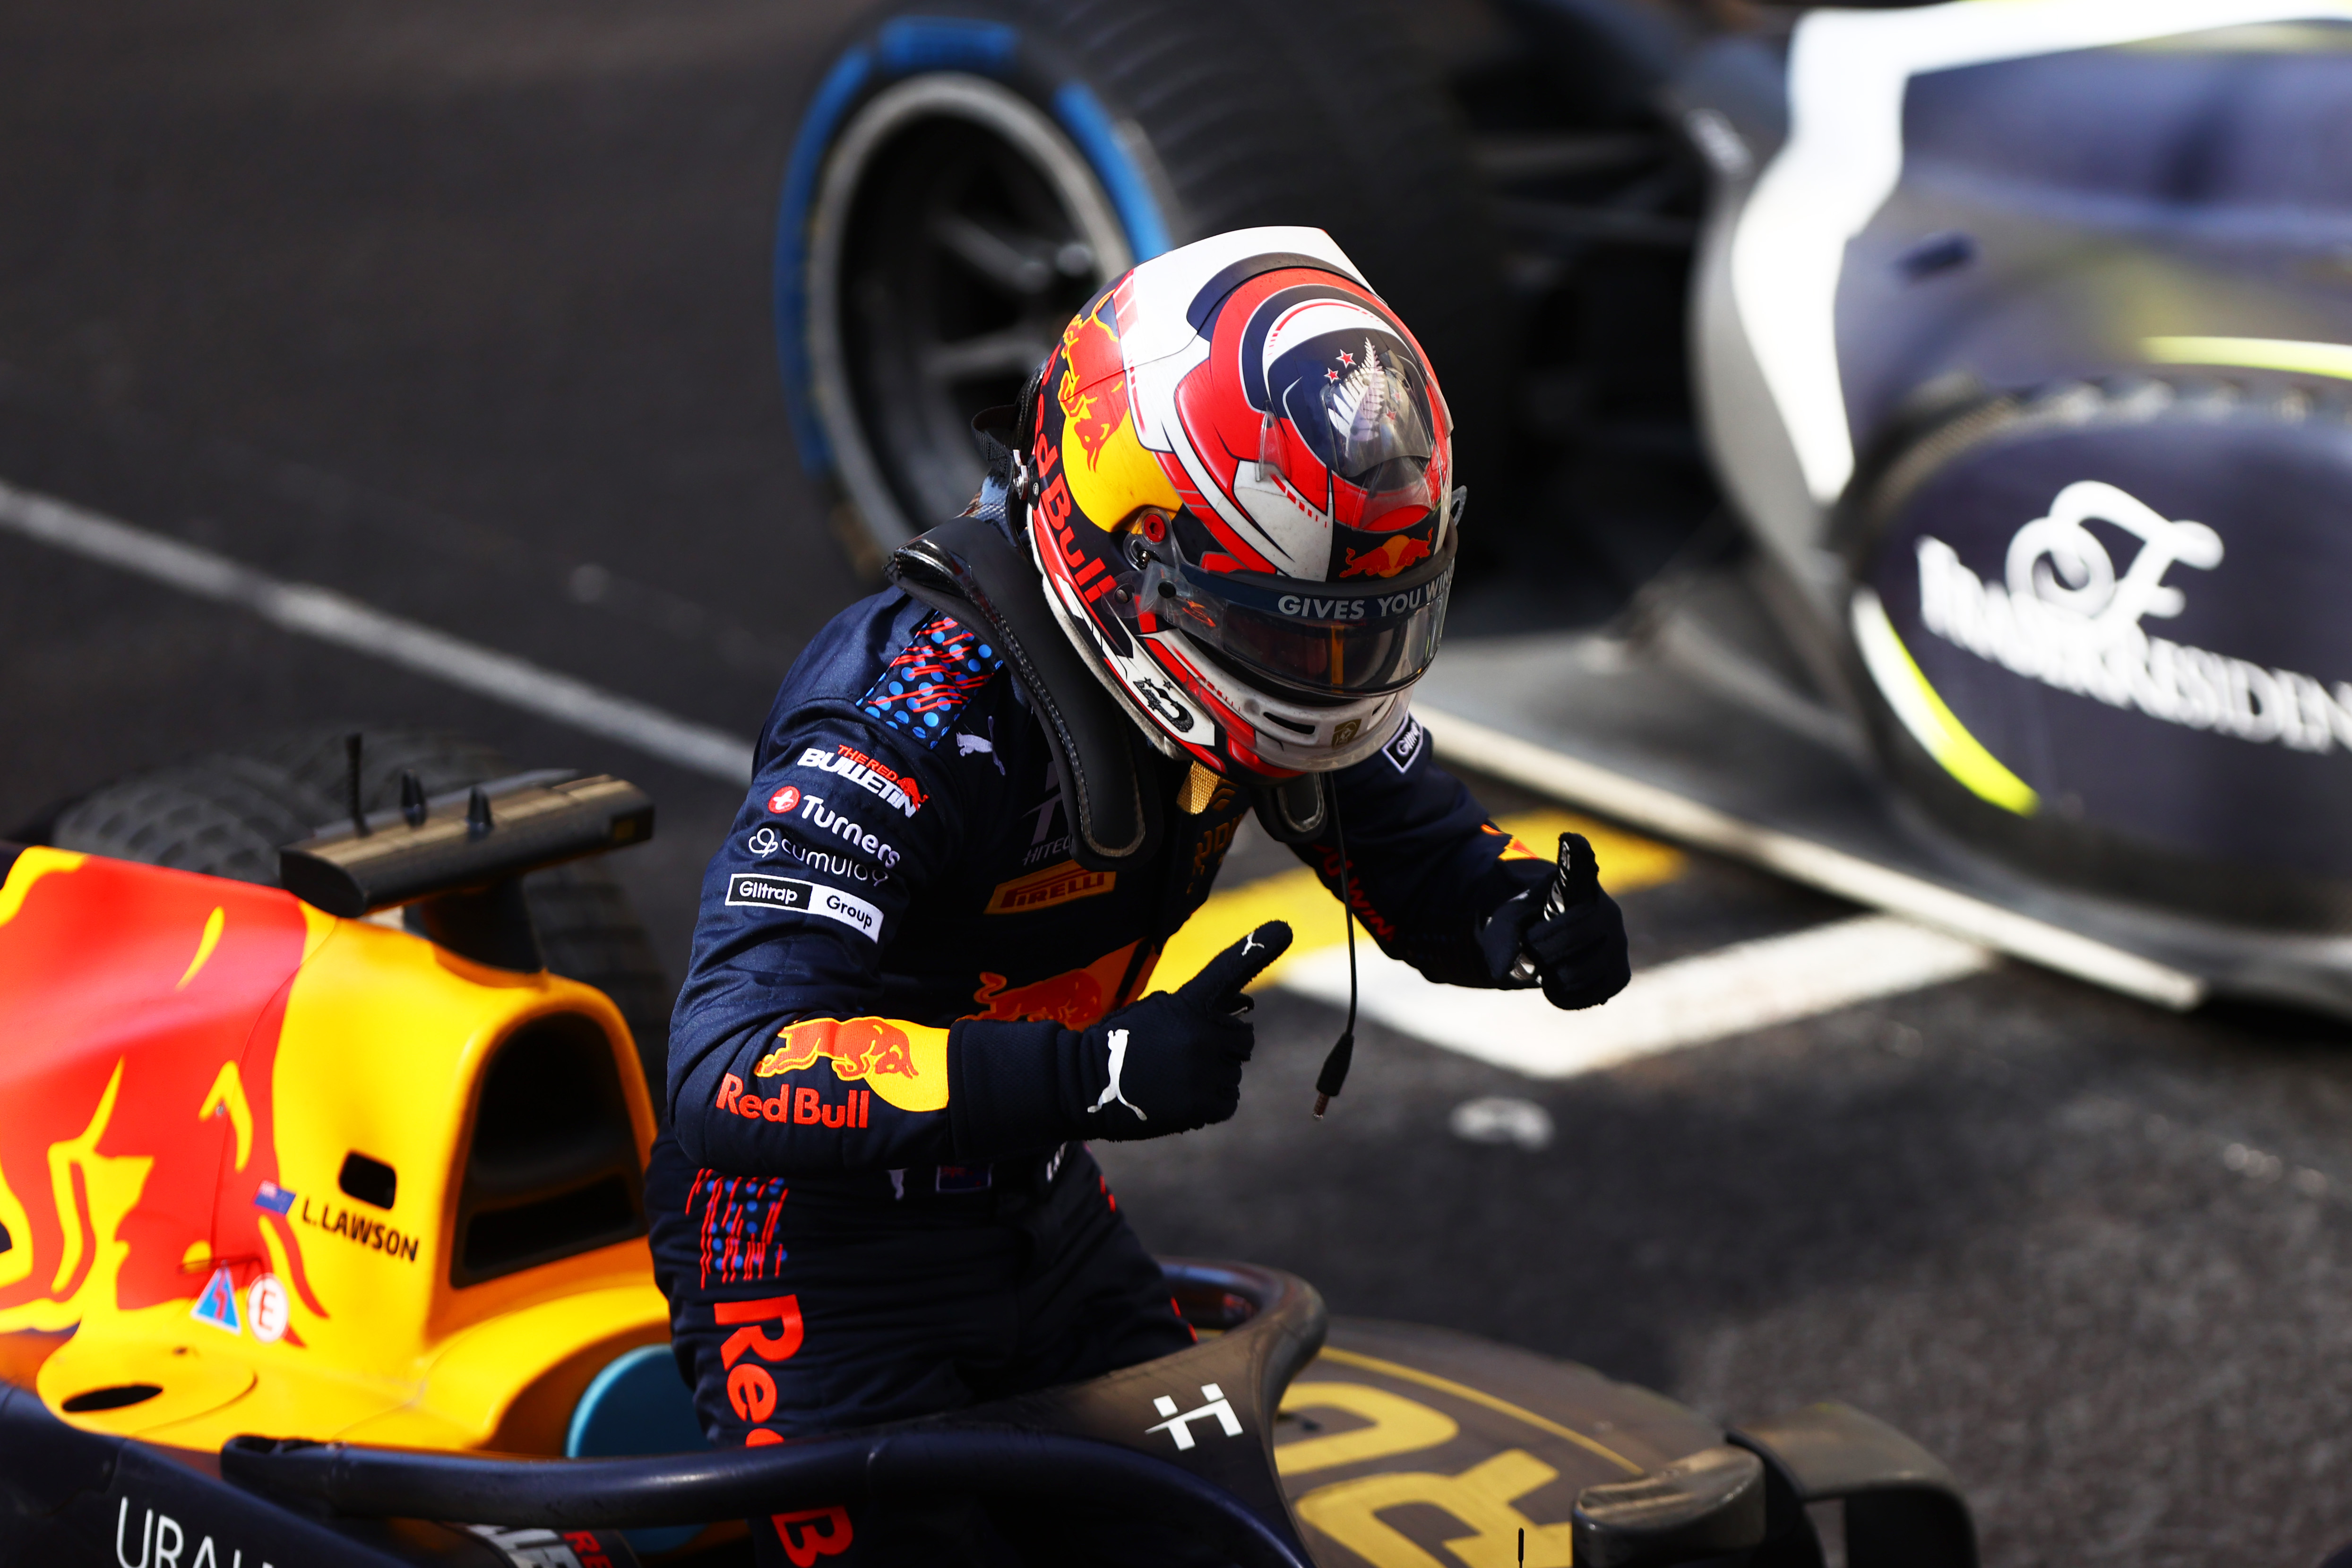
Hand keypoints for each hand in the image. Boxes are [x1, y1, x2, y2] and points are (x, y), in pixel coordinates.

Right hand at [1079, 921, 1291, 1139]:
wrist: (1084, 1083)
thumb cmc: (1120, 1046)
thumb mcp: (1154, 1011)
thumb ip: (1195, 1012)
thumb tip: (1235, 1025)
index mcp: (1188, 1002)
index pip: (1229, 969)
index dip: (1258, 947)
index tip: (1284, 928)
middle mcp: (1202, 1032)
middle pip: (1243, 1038)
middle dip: (1222, 1045)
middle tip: (1183, 1054)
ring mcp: (1204, 1068)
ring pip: (1233, 1073)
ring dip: (1211, 1076)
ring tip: (1172, 1078)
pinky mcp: (1202, 1103)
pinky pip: (1227, 1101)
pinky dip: (1209, 1103)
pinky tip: (1178, 1097)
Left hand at [1478, 832, 1629, 1010]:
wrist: (1548, 947)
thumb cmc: (1529, 924)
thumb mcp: (1509, 921)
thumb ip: (1505, 937)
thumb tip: (1510, 968)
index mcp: (1579, 886)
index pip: (1581, 864)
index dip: (1576, 854)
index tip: (1569, 838)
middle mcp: (1608, 911)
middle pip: (1573, 937)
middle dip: (1543, 949)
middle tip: (1531, 948)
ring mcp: (1618, 944)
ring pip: (1579, 972)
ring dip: (1552, 974)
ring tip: (1548, 962)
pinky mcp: (1619, 975)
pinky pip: (1589, 994)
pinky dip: (1564, 994)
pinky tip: (1558, 979)